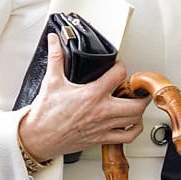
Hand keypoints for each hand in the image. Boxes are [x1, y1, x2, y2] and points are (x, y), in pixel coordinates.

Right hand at [17, 34, 147, 161]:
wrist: (40, 137)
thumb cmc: (46, 114)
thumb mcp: (51, 81)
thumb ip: (56, 57)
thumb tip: (54, 40)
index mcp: (92, 94)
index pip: (118, 75)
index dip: (121, 66)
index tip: (118, 65)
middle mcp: (102, 111)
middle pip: (136, 103)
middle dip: (140, 94)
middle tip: (137, 87)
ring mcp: (104, 126)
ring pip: (135, 120)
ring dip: (139, 110)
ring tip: (136, 102)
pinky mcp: (102, 138)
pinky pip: (127, 136)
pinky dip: (135, 129)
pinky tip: (132, 123)